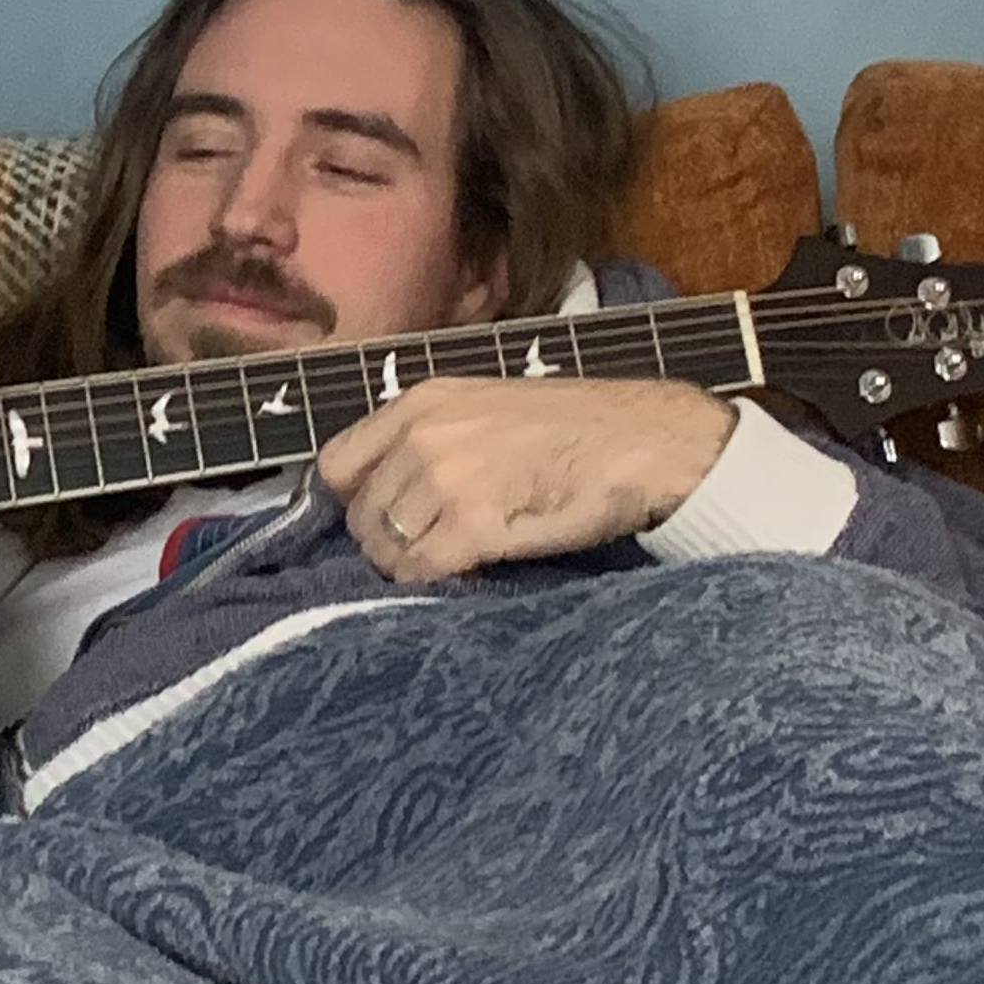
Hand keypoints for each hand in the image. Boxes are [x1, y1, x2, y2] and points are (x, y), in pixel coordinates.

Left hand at [317, 378, 736, 582]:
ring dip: (412, 564)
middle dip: (385, 540)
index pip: (335, 464)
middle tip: (429, 547)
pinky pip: (421, 570)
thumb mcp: (487, 408)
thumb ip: (431, 438)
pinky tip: (471, 570)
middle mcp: (422, 436)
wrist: (649, 443)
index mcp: (421, 403)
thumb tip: (389, 489)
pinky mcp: (473, 524)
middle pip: (359, 515)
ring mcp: (445, 479)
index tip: (376, 517)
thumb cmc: (579, 428)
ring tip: (455, 558)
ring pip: (385, 548)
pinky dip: (437, 581)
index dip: (351, 500)